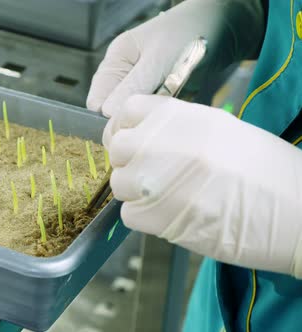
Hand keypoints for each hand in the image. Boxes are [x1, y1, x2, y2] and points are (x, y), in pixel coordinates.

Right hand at [86, 0, 262, 117]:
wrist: (227, 25)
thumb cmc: (189, 33)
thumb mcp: (158, 59)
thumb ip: (133, 86)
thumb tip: (106, 113)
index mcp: (117, 60)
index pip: (99, 98)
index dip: (108, 116)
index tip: (125, 130)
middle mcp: (127, 73)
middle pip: (118, 109)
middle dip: (132, 117)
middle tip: (150, 119)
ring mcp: (146, 84)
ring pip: (138, 113)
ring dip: (150, 117)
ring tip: (165, 112)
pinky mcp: (164, 93)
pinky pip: (156, 112)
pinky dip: (164, 115)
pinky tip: (173, 112)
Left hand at [108, 95, 301, 277]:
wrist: (300, 210)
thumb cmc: (268, 171)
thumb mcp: (221, 130)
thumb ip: (177, 129)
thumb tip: (145, 137)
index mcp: (181, 116)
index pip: (127, 111)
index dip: (125, 128)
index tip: (133, 142)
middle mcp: (162, 142)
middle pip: (116, 149)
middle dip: (128, 164)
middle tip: (151, 176)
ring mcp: (156, 180)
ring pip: (119, 184)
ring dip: (136, 194)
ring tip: (169, 198)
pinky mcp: (157, 217)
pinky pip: (129, 215)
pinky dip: (144, 219)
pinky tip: (172, 216)